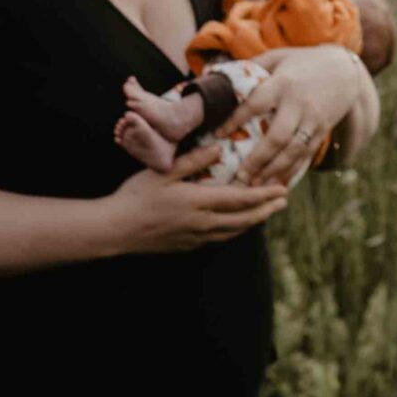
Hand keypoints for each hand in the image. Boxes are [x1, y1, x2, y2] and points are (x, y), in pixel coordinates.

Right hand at [110, 152, 290, 253]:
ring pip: (232, 232)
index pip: (240, 199)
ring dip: (251, 222)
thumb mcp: (162, 172)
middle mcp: (201, 224)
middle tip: (283, 201)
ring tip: (265, 213)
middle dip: (266, 210)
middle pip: (243, 220)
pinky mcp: (186, 247)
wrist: (114, 231)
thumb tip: (218, 149)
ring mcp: (194, 238)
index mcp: (198, 202)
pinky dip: (232, 230)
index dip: (264, 195)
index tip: (282, 189)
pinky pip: (217, 239)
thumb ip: (192, 161)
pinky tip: (234, 225)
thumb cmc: (135, 197)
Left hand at [217, 45, 364, 182]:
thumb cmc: (303, 62)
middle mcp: (299, 104)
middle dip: (257, 160)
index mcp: (283, 84)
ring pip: (293, 151)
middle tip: (238, 176)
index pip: (256, 103)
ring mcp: (313, 120)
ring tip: (254, 185)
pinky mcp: (322, 131)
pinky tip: (276, 184)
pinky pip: (306, 155)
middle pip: (277, 137)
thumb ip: (254, 67)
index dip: (236, 119)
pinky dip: (292, 171)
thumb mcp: (279, 57)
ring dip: (273, 171)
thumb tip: (221, 76)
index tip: (217, 134)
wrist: (345, 70)